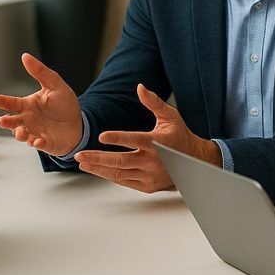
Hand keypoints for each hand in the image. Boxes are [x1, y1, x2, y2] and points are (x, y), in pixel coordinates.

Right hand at [0, 53, 82, 156]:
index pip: (12, 103)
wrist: (79, 124)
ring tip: (21, 132)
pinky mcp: (44, 143)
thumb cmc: (65, 105)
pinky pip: (37, 144)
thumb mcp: (55, 85)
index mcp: (28, 105)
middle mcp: (28, 119)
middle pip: (12, 121)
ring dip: (19, 134)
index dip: (2, 101)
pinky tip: (39, 140)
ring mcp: (34, 132)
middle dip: (6, 122)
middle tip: (2, 120)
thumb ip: (40, 72)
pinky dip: (36, 143)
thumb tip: (25, 56)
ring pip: (21, 134)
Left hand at [72, 85, 219, 192]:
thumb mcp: (170, 116)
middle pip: (121, 161)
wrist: (195, 162)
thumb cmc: (179, 136)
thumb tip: (139, 87)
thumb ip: (153, 102)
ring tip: (82, 162)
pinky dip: (109, 175)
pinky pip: (124, 182)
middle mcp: (154, 161)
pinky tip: (96, 169)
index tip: (101, 136)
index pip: (135, 140)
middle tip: (79, 154)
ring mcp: (150, 176)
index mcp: (159, 143)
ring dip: (99, 168)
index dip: (118, 138)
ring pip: (120, 174)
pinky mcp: (148, 186)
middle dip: (97, 158)